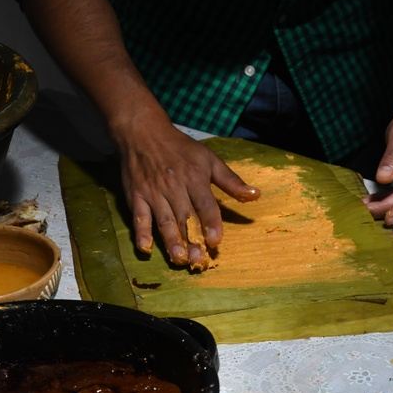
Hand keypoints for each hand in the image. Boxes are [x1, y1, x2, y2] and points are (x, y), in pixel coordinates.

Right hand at [112, 102, 258, 265]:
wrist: (143, 132)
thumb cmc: (180, 148)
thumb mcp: (209, 159)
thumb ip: (231, 181)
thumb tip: (255, 195)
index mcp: (194, 178)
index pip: (205, 204)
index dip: (211, 223)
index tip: (216, 241)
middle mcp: (174, 187)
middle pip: (185, 217)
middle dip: (192, 240)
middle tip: (198, 261)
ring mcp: (154, 193)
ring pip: (164, 221)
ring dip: (171, 241)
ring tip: (179, 259)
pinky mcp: (136, 196)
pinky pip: (139, 217)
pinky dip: (141, 233)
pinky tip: (146, 249)